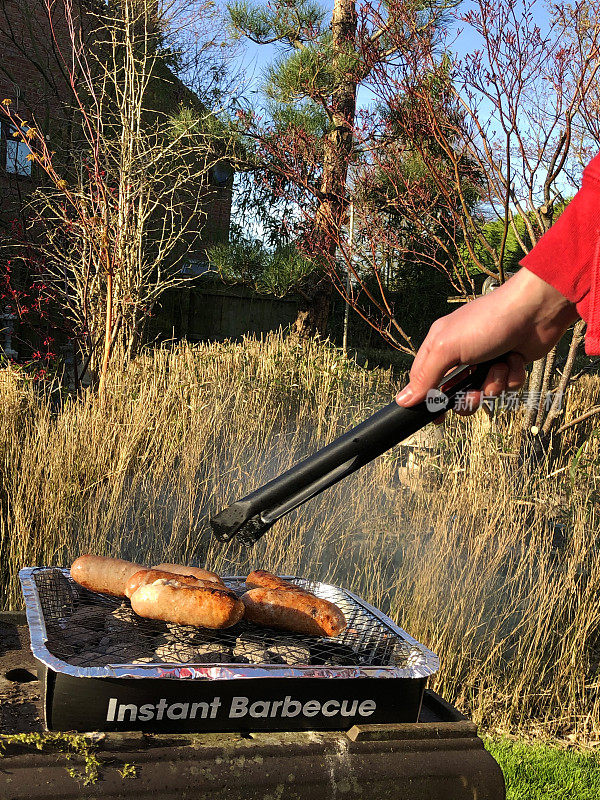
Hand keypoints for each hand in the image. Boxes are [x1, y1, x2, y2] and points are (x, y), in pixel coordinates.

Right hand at [396, 268, 579, 411]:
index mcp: (440, 345)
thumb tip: (403, 400)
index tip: (435, 417)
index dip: (428, 399)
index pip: (424, 379)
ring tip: (499, 367)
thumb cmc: (487, 322)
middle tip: (475, 395)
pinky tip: (515, 359)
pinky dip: (511, 376)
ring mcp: (486, 359)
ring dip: (492, 384)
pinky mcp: (508, 363)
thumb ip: (426, 377)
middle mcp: (461, 352)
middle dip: (467, 397)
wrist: (534, 311)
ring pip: (483, 391)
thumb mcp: (448, 348)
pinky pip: (506, 385)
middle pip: (455, 391)